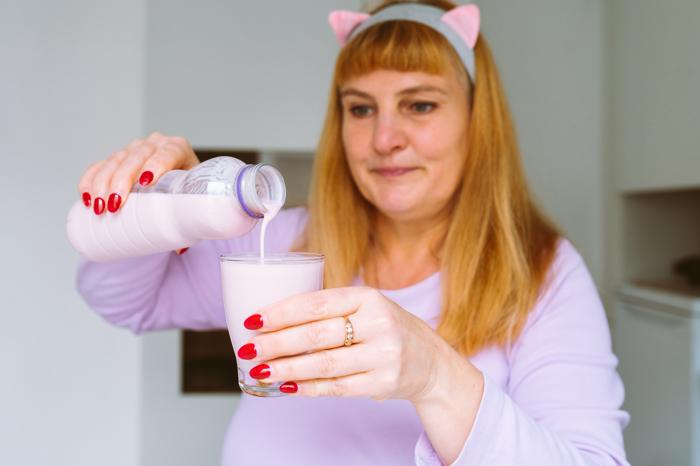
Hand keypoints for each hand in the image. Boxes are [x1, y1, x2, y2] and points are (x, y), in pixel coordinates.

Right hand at [77, 132, 198, 215]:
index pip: (168, 153)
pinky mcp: (118, 158)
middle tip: (114, 206)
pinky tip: (85, 196)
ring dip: (102, 183)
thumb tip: (180, 249)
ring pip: (115, 160)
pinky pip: (100, 165)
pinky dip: (90, 180)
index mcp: (179, 149)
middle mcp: (156, 144)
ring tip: (98, 207)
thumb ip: (190, 221)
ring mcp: (135, 149)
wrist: (181, 182)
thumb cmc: (189, 192)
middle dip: (122, 180)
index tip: (146, 182)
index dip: (157, 165)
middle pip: (137, 156)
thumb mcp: (194, 200)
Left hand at [236, 286, 446, 402]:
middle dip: (277, 342)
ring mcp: (384, 355)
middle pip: (318, 334)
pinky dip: (308, 388)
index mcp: (368, 297)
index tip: (253, 320)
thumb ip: (328, 311)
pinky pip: (337, 388)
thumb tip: (271, 323)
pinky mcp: (384, 382)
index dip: (282, 312)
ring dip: (287, 369)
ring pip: (325, 364)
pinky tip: (287, 387)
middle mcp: (379, 323)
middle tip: (249, 348)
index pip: (318, 302)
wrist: (430, 361)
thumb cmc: (384, 328)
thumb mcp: (365, 307)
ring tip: (260, 371)